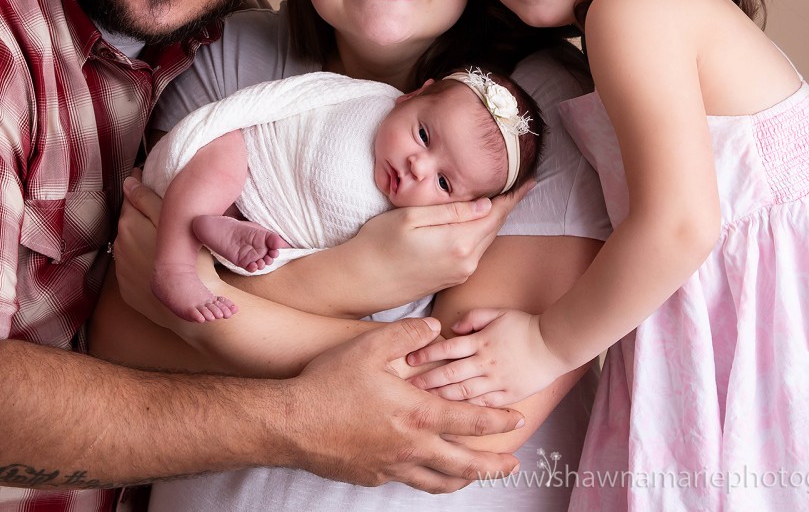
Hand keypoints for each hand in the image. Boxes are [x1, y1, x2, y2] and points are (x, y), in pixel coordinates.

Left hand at [113, 177, 216, 327]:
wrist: (189, 308)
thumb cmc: (188, 261)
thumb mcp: (172, 221)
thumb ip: (147, 199)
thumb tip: (128, 181)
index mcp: (129, 225)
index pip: (130, 198)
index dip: (140, 188)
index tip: (148, 181)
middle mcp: (119, 246)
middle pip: (129, 222)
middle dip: (140, 215)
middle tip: (162, 212)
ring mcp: (121, 270)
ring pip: (130, 245)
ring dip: (141, 239)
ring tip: (162, 239)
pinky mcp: (127, 289)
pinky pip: (132, 268)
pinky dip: (142, 262)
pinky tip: (158, 262)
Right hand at [288, 317, 523, 491]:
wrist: (291, 424)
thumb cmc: (329, 384)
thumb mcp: (369, 346)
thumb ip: (407, 335)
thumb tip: (434, 327)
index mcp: (417, 414)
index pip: (471, 421)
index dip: (498, 421)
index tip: (517, 419)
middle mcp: (411, 447)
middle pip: (464, 464)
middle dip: (493, 466)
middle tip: (513, 465)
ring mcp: (392, 466)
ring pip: (438, 481)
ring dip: (463, 479)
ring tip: (475, 477)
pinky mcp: (371, 476)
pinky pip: (407, 480)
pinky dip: (424, 478)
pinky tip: (422, 470)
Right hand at [347, 180, 533, 305]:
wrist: (360, 282)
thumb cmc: (378, 244)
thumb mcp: (411, 217)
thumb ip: (451, 211)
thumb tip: (486, 204)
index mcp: (459, 242)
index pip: (496, 213)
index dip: (514, 195)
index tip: (529, 178)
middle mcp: (466, 262)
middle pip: (495, 227)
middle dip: (508, 205)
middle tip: (519, 181)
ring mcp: (460, 273)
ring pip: (485, 240)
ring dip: (493, 220)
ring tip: (500, 197)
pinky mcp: (451, 279)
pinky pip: (473, 251)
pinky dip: (479, 234)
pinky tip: (475, 221)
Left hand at [404, 308, 567, 406]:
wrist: (554, 344)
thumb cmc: (524, 326)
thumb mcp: (497, 313)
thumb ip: (472, 318)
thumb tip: (452, 329)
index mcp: (481, 342)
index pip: (447, 348)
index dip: (427, 353)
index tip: (410, 359)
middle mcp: (486, 363)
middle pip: (450, 374)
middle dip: (426, 380)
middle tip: (406, 387)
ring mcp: (497, 381)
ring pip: (463, 392)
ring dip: (441, 397)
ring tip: (422, 402)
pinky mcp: (508, 395)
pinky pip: (483, 404)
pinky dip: (466, 410)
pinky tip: (451, 414)